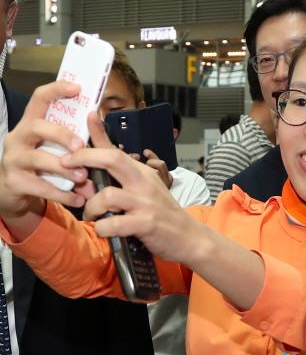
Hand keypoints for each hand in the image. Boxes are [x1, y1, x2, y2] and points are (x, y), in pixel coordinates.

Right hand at [0, 81, 90, 222]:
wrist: (12, 193)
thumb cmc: (39, 166)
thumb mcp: (53, 149)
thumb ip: (73, 143)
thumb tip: (101, 133)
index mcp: (29, 124)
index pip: (39, 98)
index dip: (57, 89)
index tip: (78, 88)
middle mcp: (17, 137)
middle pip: (37, 126)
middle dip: (61, 135)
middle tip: (80, 147)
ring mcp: (13, 159)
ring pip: (38, 158)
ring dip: (64, 168)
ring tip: (84, 178)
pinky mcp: (14, 182)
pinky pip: (41, 187)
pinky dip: (62, 193)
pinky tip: (78, 198)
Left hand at [70, 112, 200, 262]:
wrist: (190, 238)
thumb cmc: (162, 214)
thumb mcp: (145, 190)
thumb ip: (120, 180)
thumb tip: (88, 173)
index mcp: (141, 172)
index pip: (116, 149)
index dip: (99, 131)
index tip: (88, 115)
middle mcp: (143, 183)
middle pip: (112, 159)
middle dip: (84, 157)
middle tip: (65, 164)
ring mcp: (145, 203)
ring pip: (107, 195)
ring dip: (90, 206)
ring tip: (90, 215)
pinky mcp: (146, 224)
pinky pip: (114, 224)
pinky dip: (102, 228)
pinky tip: (103, 230)